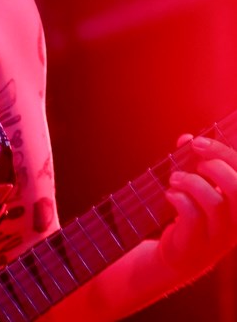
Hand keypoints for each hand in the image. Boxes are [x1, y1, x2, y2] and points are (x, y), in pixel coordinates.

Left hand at [156, 134, 236, 282]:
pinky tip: (171, 195)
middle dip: (214, 168)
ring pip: (214, 202)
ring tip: (176, 179)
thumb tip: (187, 139)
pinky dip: (178, 198)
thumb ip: (195, 161)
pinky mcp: (198, 245)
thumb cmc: (194, 213)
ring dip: (190, 182)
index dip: (222, 152)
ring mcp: (220, 237)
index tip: (198, 142)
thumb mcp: (198, 185)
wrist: (180, 254)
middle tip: (195, 166)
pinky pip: (192, 216)